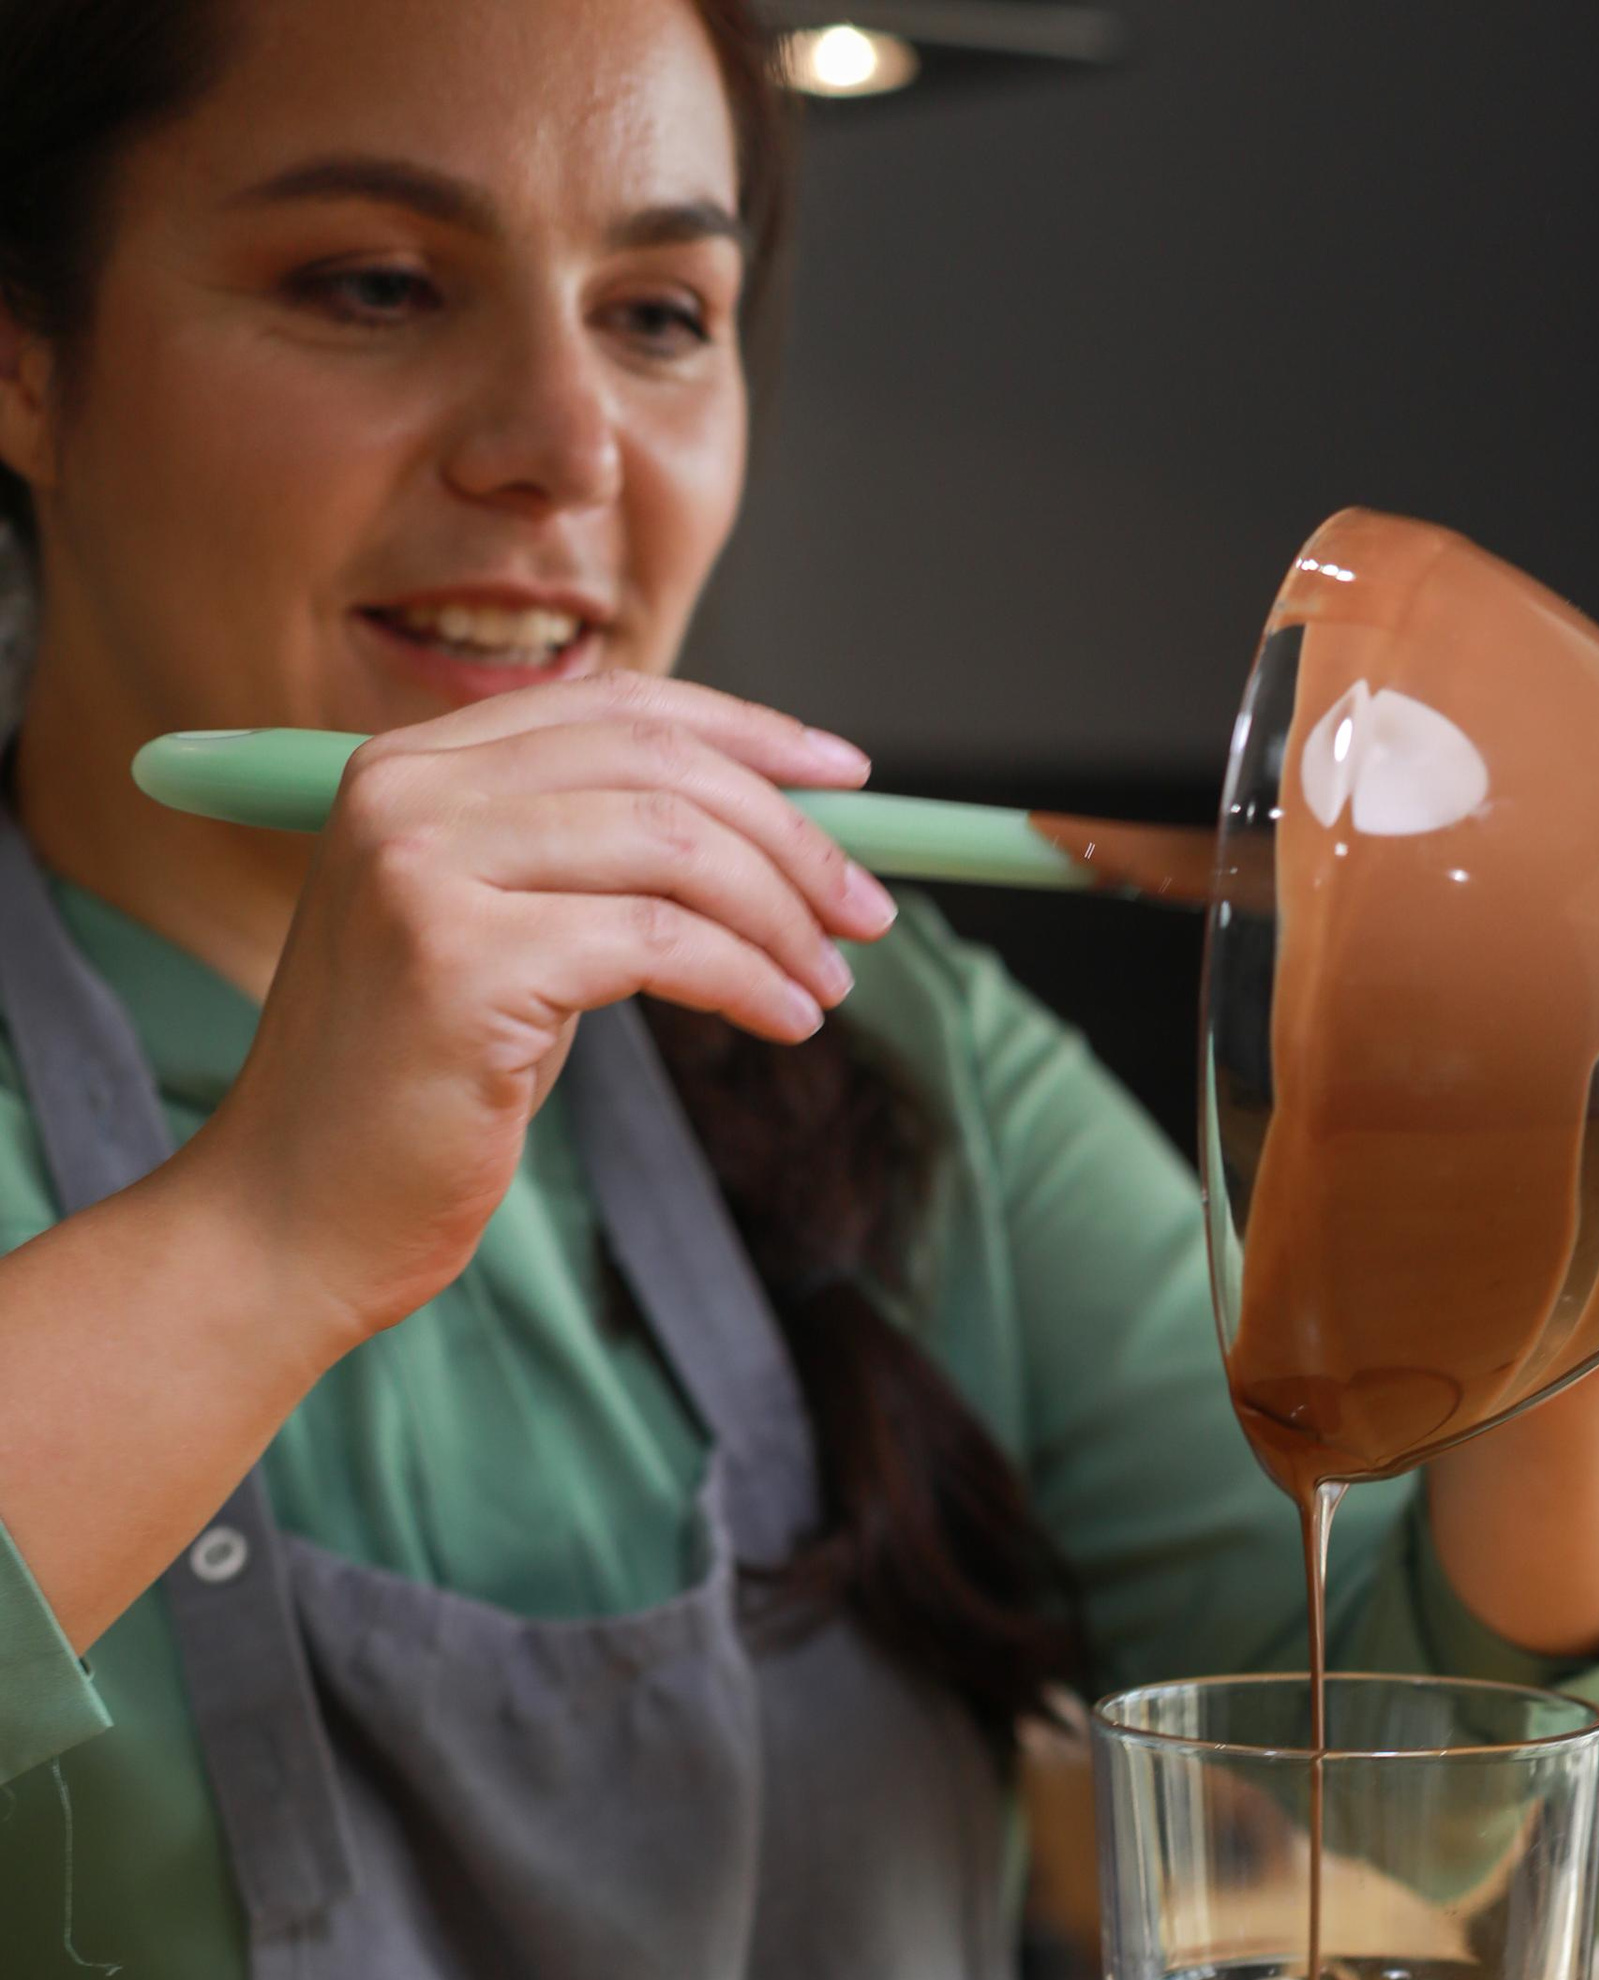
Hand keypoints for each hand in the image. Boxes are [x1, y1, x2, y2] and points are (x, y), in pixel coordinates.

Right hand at [190, 672, 894, 1354]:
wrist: (293, 1216)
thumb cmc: (413, 1097)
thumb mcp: (504, 947)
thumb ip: (588, 871)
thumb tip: (760, 837)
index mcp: (411, 767)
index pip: (613, 706)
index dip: (747, 732)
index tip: (849, 780)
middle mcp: (407, 792)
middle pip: (657, 763)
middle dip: (790, 834)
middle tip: (866, 911)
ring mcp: (425, 868)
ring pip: (672, 846)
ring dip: (780, 915)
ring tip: (827, 984)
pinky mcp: (461, 960)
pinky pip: (660, 944)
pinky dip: (746, 979)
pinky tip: (784, 1020)